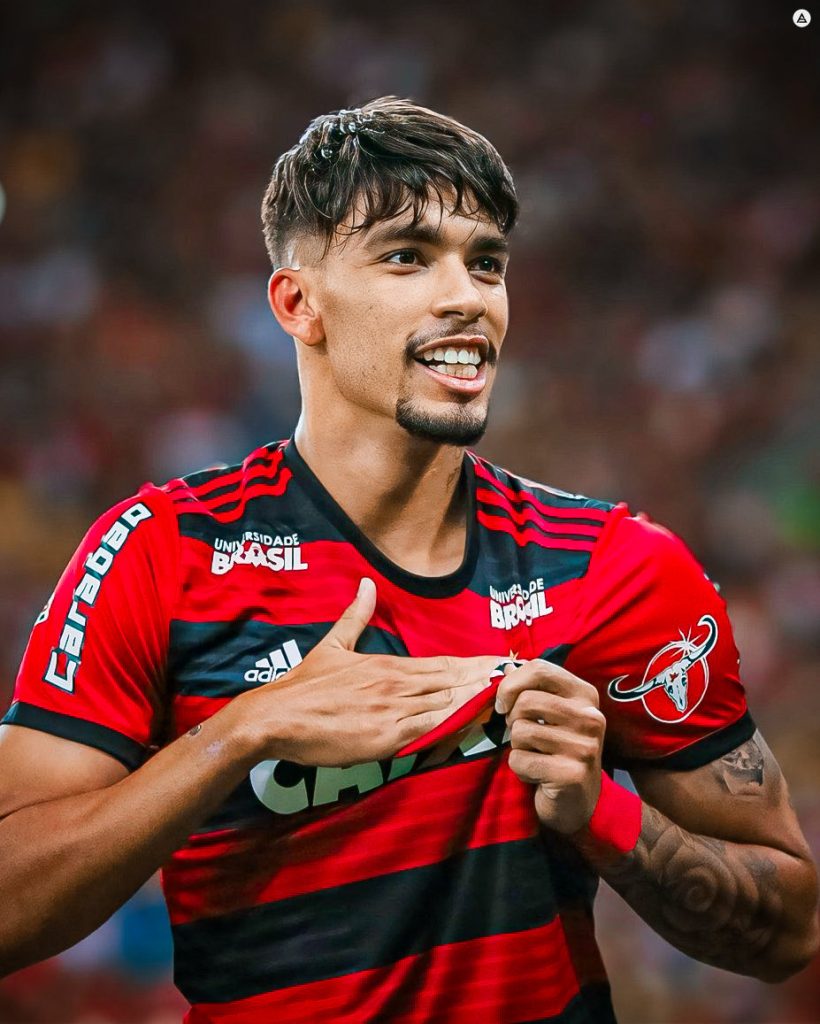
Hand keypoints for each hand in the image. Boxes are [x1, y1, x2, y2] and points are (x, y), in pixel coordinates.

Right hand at [241, 578, 502, 766]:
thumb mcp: (332, 646)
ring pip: (447, 705)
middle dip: (487, 679)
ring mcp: (393, 712)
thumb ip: (354, 617)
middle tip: (519, 677)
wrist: (275, 718)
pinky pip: (428, 732)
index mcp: (388, 666)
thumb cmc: (303, 686)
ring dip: (479, 701)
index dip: (475, 664)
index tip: (501, 662)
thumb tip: (365, 583)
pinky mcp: (385, 738)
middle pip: (453, 682)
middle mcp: (397, 685)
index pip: (443, 664)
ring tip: (509, 698)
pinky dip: (454, 726)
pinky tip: (475, 723)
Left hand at [495, 659, 605, 834]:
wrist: (577, 801)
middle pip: (526, 701)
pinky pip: (520, 760)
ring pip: (520, 731)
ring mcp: (584, 746)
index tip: (503, 704)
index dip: (511, 684)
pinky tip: (537, 775)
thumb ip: (531, 688)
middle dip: (513, 721)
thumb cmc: (557, 750)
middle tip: (525, 737)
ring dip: (517, 747)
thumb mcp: (552, 713)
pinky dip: (519, 768)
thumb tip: (505, 667)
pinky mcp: (571, 774)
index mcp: (585, 694)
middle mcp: (590, 716)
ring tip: (535, 756)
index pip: (540, 668)